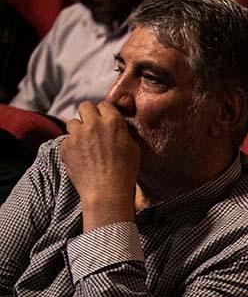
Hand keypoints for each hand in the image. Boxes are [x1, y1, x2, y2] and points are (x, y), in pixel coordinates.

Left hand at [61, 101, 139, 231]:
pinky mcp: (65, 147)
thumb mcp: (133, 148)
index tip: (105, 121)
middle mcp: (93, 124)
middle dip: (88, 115)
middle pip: (84, 106)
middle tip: (92, 127)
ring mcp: (77, 135)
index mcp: (113, 122)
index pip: (104, 105)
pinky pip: (67, 140)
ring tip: (85, 144)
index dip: (105, 113)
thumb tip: (115, 126)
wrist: (106, 191)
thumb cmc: (125, 171)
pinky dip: (72, 146)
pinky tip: (81, 158)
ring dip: (78, 130)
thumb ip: (122, 131)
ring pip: (73, 122)